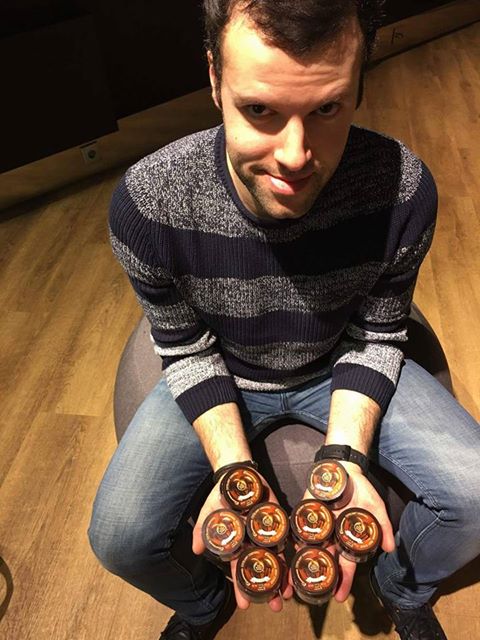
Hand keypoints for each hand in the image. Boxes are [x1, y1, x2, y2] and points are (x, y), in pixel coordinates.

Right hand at [192, 472, 293, 611]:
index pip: (240, 569)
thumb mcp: (209, 513)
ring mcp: (267, 531)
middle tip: (276, 606)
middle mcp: (253, 541)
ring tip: (290, 594)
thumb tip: (195, 550)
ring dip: (284, 575)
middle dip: (268, 588)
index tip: (244, 605)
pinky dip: (294, 548)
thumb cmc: (220, 495)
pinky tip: (300, 562)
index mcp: (238, 543)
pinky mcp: (279, 518)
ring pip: (277, 557)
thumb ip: (203, 531)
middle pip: (262, 568)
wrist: (236, 473)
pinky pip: (288, 535)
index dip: (242, 587)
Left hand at [289, 462, 395, 601]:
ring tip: (296, 581)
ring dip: (304, 563)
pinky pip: (298, 527)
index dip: (343, 581)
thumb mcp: (376, 508)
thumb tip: (391, 549)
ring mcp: (317, 523)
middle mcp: (331, 534)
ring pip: (309, 547)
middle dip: (322, 578)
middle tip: (315, 596)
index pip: (345, 564)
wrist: (345, 467)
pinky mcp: (305, 510)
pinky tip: (288, 550)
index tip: (340, 597)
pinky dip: (294, 538)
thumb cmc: (361, 490)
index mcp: (346, 537)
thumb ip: (382, 527)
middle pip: (325, 560)